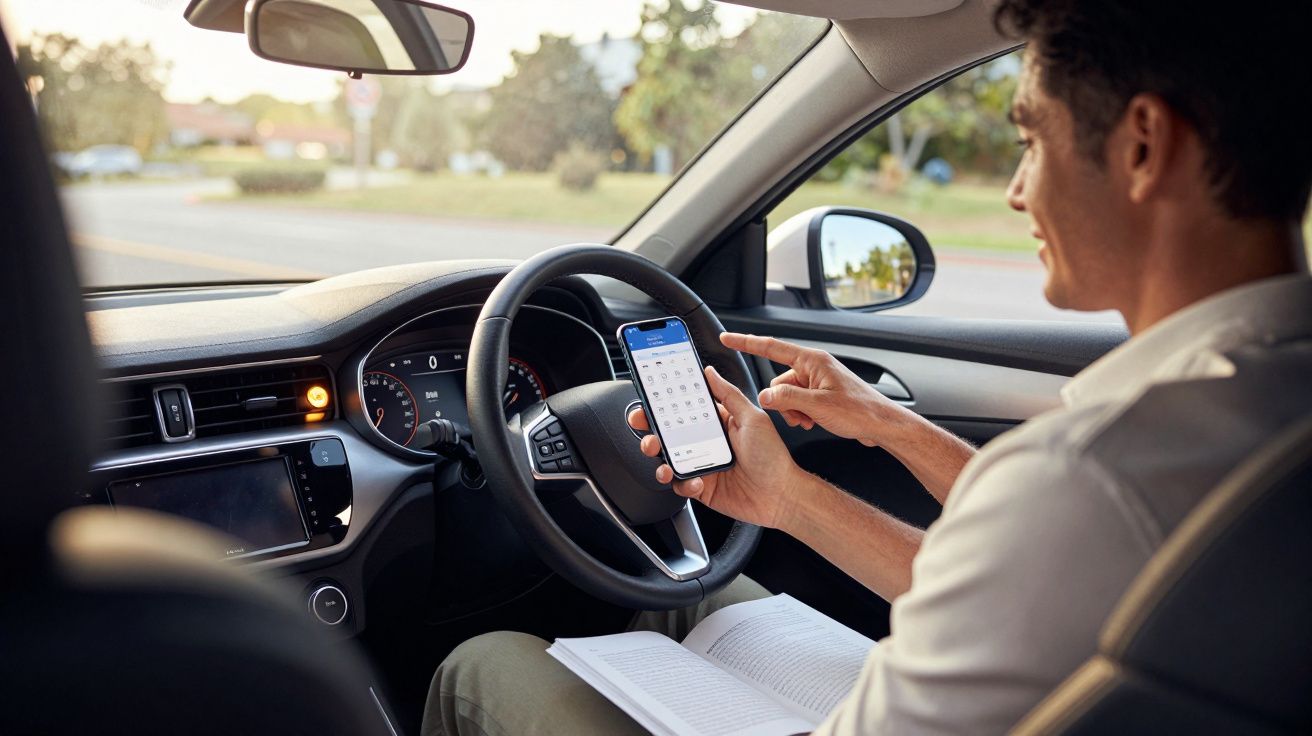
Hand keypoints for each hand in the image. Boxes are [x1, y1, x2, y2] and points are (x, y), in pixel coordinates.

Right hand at [627, 366, 808, 529]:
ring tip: (663, 461)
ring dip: (659, 459)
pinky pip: (680, 485)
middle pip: (667, 435)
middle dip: (650, 432)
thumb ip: (728, 395)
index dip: (662, 406)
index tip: (648, 402)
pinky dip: (683, 483)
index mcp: (716, 423)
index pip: (683, 410)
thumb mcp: (752, 418)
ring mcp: (701, 466)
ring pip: (667, 460)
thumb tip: (710, 373)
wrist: (780, 496)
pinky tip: (695, 482)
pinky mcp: (701, 488)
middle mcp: (705, 444)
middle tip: (646, 431)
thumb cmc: (772, 457)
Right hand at [720, 332, 907, 447]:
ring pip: (786, 395)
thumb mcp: (818, 406)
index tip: (726, 338)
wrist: (881, 424)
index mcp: (812, 361)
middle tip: (799, 416)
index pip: (770, 347)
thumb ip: (787, 399)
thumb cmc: (859, 411)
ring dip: (792, 411)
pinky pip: (797, 402)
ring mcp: (817, 381)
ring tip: (809, 421)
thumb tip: (764, 395)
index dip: (745, 343)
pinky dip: (800, 414)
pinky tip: (813, 422)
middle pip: (778, 380)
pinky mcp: (821, 394)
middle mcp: (813, 367)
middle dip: (782, 401)